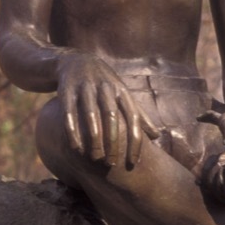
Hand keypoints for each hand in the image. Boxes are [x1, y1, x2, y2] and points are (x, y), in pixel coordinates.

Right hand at [56, 53, 159, 167]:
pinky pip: (70, 112)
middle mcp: (105, 87)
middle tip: (112, 164)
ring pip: (91, 114)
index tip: (133, 162)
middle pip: (111, 116)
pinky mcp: (67, 90)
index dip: (135, 140)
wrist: (75, 61)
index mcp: (122, 91)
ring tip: (95, 158)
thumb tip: (157, 136)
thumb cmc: (105, 85)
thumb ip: (139, 115)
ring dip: (94, 138)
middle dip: (113, 141)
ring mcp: (85, 87)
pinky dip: (72, 130)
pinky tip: (75, 148)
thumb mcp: (123, 95)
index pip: (133, 117)